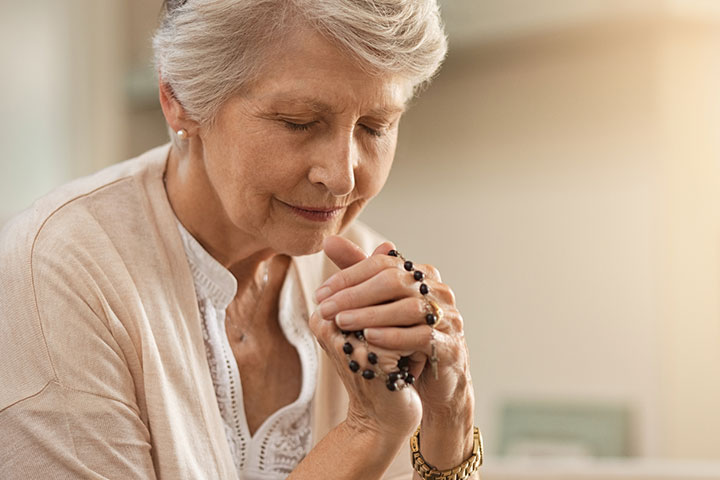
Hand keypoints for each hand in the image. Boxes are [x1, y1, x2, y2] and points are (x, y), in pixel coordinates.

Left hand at [315, 236, 473, 423]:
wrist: (437, 383)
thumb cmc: (406, 339)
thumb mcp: (380, 307)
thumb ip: (358, 275)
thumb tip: (330, 241)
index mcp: (421, 276)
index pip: (382, 264)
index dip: (350, 275)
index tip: (321, 293)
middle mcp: (439, 291)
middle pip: (395, 281)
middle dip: (355, 294)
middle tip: (326, 308)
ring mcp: (449, 318)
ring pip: (408, 308)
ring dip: (370, 314)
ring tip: (342, 322)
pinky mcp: (451, 346)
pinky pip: (423, 336)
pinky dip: (394, 336)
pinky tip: (370, 338)